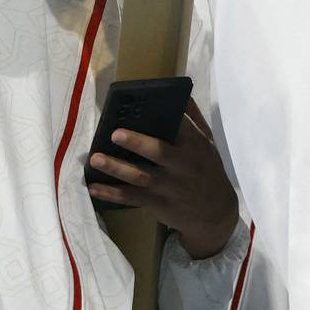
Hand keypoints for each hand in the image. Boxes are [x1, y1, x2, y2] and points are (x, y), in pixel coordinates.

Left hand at [88, 100, 238, 258]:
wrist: (214, 214)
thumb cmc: (207, 171)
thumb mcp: (208, 144)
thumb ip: (194, 120)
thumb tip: (181, 95)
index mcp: (195, 146)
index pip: (181, 127)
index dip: (165, 116)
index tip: (145, 104)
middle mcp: (182, 166)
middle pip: (159, 152)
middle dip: (137, 143)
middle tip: (115, 133)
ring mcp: (169, 187)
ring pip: (140, 176)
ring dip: (116, 168)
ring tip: (96, 159)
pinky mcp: (158, 204)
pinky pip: (132, 198)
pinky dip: (112, 194)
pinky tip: (94, 188)